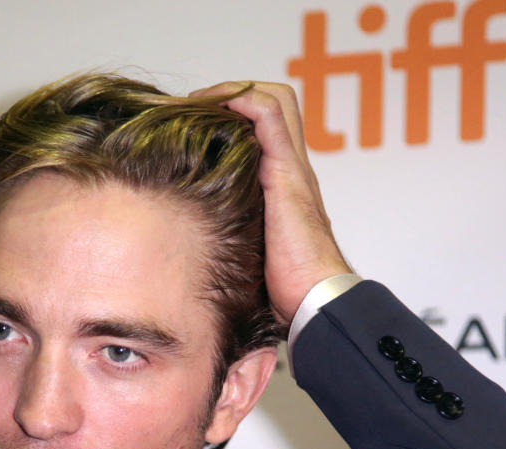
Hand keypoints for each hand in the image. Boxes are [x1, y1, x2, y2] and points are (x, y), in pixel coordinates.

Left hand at [189, 81, 352, 325]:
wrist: (314, 299)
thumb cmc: (285, 291)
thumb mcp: (248, 256)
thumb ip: (233, 242)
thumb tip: (192, 254)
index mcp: (284, 189)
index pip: (266, 131)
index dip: (232, 117)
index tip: (193, 128)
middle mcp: (292, 170)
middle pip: (273, 104)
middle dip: (229, 97)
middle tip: (191, 111)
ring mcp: (292, 168)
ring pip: (272, 99)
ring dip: (230, 92)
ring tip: (195, 106)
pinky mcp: (286, 171)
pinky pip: (268, 113)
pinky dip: (240, 100)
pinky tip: (210, 110)